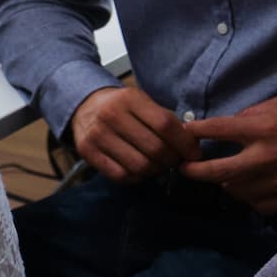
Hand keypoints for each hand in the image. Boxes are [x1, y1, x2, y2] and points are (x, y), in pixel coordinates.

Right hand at [67, 84, 199, 183]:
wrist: (83, 105)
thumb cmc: (121, 106)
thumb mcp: (141, 101)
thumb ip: (165, 119)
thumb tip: (191, 145)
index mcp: (129, 99)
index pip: (165, 125)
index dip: (185, 143)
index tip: (193, 153)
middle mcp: (111, 115)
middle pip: (155, 148)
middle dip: (173, 160)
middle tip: (176, 161)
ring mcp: (97, 135)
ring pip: (140, 165)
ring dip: (156, 170)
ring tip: (158, 165)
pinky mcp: (87, 152)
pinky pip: (121, 175)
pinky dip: (136, 177)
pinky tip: (139, 170)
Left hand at [179, 95, 276, 213]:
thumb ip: (255, 114)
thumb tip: (231, 124)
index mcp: (264, 129)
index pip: (216, 130)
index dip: (194, 132)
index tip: (184, 133)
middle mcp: (265, 158)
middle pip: (215, 171)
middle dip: (193, 171)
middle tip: (184, 168)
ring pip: (235, 191)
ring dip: (226, 183)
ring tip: (227, 175)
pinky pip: (258, 205)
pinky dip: (251, 197)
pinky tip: (254, 188)